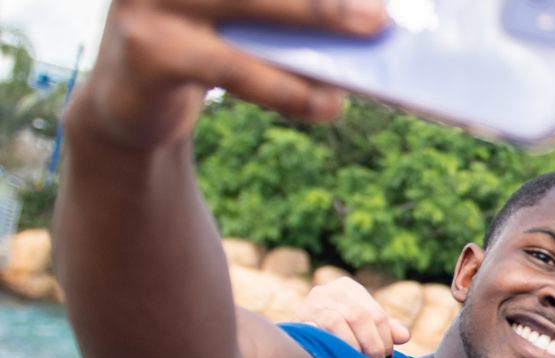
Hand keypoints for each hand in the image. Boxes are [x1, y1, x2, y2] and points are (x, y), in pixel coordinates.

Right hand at [75, 0, 385, 149]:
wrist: (129, 98)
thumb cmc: (205, 42)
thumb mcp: (245, 14)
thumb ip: (286, 9)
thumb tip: (366, 15)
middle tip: (378, 12)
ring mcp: (150, 0)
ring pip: (247, 6)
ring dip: (316, 21)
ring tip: (369, 37)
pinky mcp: (149, 51)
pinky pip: (232, 69)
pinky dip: (286, 88)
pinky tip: (326, 104)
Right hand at [291, 277, 410, 357]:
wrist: (293, 346)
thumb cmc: (335, 336)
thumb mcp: (362, 330)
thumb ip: (385, 331)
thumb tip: (404, 335)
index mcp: (348, 287)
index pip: (377, 314)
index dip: (385, 339)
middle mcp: (328, 290)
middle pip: (361, 316)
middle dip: (372, 343)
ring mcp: (311, 302)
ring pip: (341, 320)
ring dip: (354, 345)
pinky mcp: (298, 317)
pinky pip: (321, 328)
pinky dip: (335, 343)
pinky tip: (339, 356)